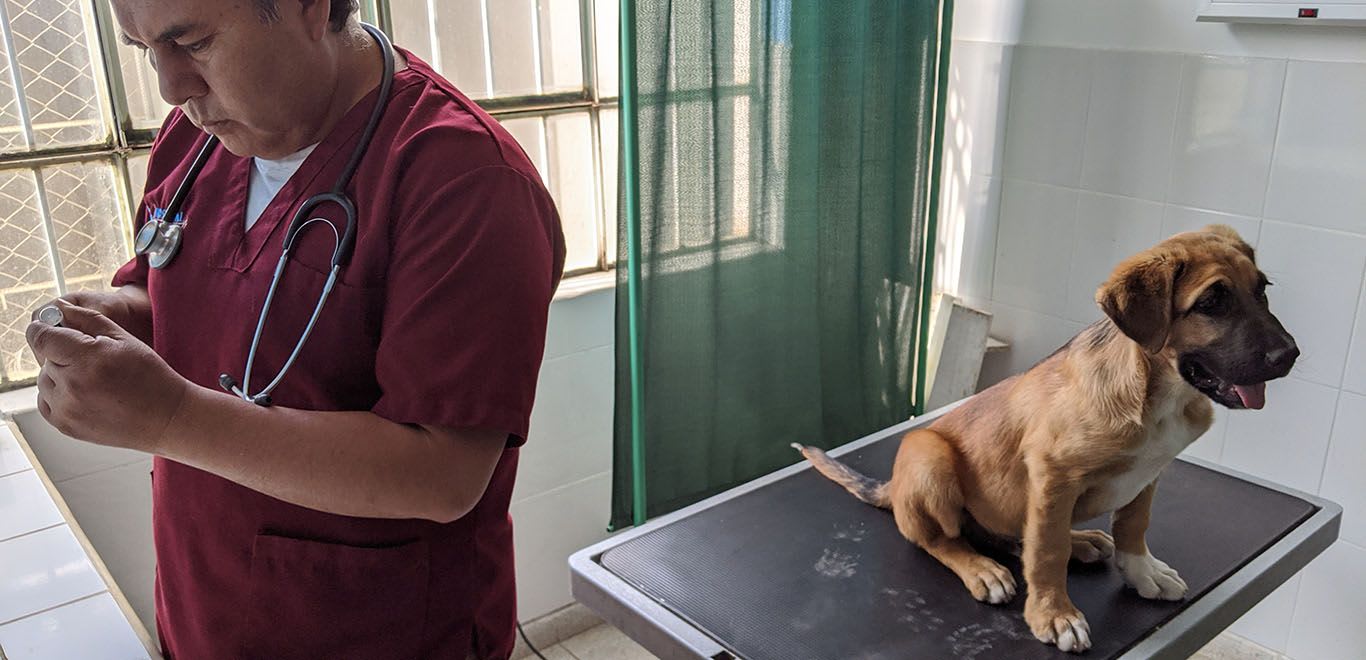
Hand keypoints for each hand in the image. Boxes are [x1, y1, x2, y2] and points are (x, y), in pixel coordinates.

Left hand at [25, 300, 186, 452]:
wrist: (165, 417)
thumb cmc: (149, 376)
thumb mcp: (124, 338)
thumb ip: (86, 319)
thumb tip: (59, 309)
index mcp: (87, 358)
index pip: (41, 336)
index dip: (43, 328)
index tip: (50, 328)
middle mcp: (72, 385)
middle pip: (45, 358)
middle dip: (62, 354)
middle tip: (92, 360)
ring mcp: (67, 409)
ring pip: (43, 380)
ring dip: (60, 375)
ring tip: (92, 380)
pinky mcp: (64, 425)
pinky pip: (45, 401)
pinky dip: (58, 395)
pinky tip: (86, 394)